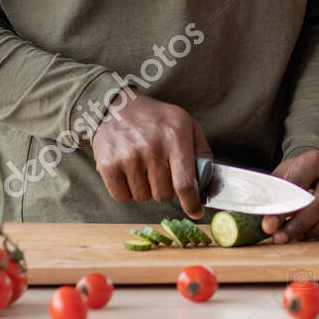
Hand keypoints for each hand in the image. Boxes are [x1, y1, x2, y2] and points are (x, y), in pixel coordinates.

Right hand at [92, 91, 212, 216]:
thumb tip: (210, 187)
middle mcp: (152, 148)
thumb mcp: (187, 125)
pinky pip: (122, 197)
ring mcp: (128, 157)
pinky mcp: (107, 165)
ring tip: (143, 167)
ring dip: (145, 188)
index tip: (196, 212)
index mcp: (175, 138)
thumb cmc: (158, 119)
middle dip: (166, 189)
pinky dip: (127, 191)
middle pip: (164, 194)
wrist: (119, 106)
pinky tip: (129, 172)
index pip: (185, 183)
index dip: (192, 203)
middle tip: (160, 171)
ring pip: (143, 197)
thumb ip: (202, 154)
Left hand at [261, 150, 318, 244]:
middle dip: (300, 225)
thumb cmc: (293, 179)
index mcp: (314, 161)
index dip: (282, 210)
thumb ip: (272, 200)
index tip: (268, 227)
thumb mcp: (279, 180)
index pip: (298, 186)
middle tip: (282, 237)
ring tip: (301, 236)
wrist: (313, 175)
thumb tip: (269, 226)